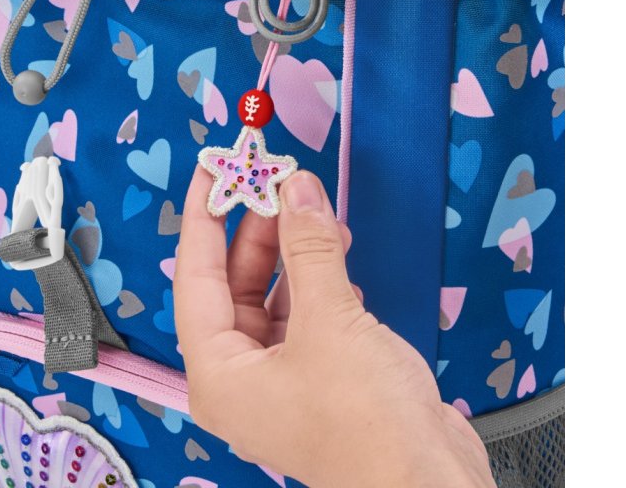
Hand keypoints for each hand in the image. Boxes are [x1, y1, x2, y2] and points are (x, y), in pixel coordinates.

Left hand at [175, 168, 493, 486]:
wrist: (429, 485)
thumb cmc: (366, 420)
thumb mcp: (331, 320)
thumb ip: (308, 249)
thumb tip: (295, 189)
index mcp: (218, 373)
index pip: (196, 277)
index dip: (205, 218)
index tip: (214, 169)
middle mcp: (240, 379)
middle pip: (234, 285)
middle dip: (257, 231)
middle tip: (277, 182)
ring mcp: (281, 381)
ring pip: (273, 298)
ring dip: (293, 253)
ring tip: (312, 209)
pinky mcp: (321, 380)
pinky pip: (305, 317)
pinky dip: (318, 282)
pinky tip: (335, 255)